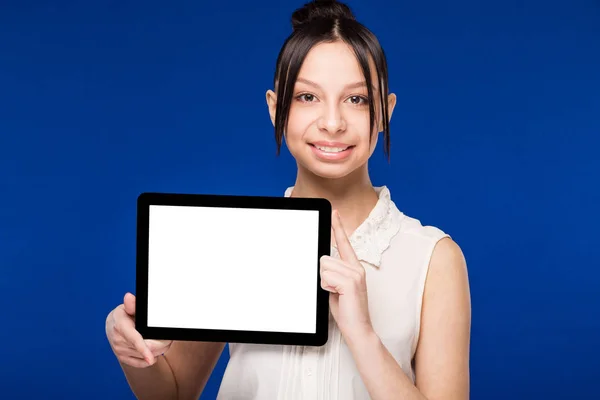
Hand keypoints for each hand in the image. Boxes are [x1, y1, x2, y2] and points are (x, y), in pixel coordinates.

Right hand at [105, 292, 172, 367]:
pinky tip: (152, 352)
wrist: (112, 325)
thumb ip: (132, 304)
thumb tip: (129, 297)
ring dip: (157, 350)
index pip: (134, 339)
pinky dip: (150, 359)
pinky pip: (140, 364)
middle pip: (145, 349)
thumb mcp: (127, 307)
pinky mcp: (122, 358)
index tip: (151, 359)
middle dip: (161, 345)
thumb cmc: (123, 315)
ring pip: (146, 357)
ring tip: (162, 341)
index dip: (143, 349)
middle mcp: (118, 340)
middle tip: (169, 338)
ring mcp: (119, 350)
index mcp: (120, 326)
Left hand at [320, 210, 373, 340]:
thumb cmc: (346, 310)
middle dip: (322, 276)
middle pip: (324, 258)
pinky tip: (337, 295)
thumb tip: (321, 262)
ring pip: (324, 267)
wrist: (358, 329)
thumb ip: (331, 273)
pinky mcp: (351, 282)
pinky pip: (326, 276)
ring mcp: (355, 274)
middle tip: (333, 291)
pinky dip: (327, 287)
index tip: (334, 212)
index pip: (344, 242)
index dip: (338, 226)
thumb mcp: (336, 287)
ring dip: (324, 283)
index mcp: (353, 267)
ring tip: (336, 294)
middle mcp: (356, 268)